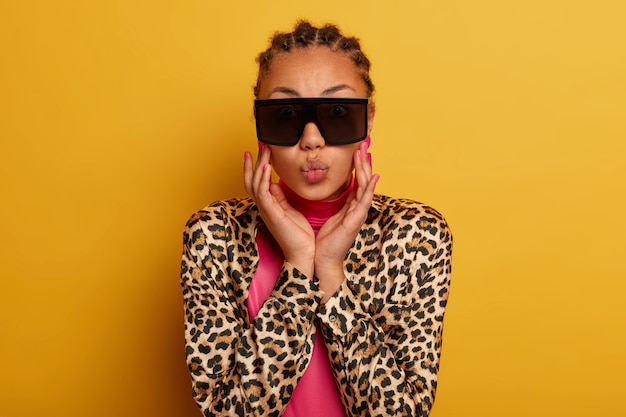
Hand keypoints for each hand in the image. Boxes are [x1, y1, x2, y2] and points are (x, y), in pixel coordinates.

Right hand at [243, 145, 314, 276]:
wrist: (304, 253)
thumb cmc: (299, 234)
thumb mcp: (289, 209)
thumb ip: (280, 196)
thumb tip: (274, 182)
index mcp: (268, 205)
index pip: (257, 181)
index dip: (256, 165)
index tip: (259, 150)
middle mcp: (264, 206)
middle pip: (251, 179)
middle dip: (254, 161)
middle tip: (259, 143)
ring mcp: (265, 210)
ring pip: (254, 183)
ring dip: (258, 165)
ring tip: (262, 149)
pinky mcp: (271, 213)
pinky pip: (262, 192)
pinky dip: (262, 178)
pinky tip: (265, 166)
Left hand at [314, 142, 378, 301]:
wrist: (321, 260)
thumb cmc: (322, 241)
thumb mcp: (324, 216)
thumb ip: (326, 202)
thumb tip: (319, 187)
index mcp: (348, 207)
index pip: (356, 182)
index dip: (357, 166)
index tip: (355, 150)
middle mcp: (355, 209)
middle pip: (363, 181)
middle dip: (363, 162)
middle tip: (362, 144)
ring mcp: (357, 215)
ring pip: (365, 187)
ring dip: (365, 169)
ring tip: (364, 153)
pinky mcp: (355, 221)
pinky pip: (364, 201)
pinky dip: (369, 188)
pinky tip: (373, 178)